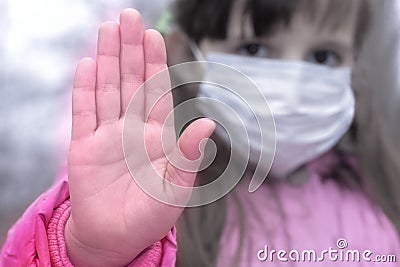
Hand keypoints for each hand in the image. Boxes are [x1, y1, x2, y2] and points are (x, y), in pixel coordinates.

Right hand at [65, 9, 214, 266]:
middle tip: (128, 17)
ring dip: (107, 60)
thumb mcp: (177, 188)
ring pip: (107, 89)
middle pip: (131, 81)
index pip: (157, 92)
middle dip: (130, 50)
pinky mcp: (83, 148)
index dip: (155, 63)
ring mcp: (106, 136)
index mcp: (158, 136)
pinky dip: (84, 90)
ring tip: (107, 31)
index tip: (154, 35)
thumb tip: (208, 124)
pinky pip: (83, 113)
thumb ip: (189, 155)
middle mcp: (132, 129)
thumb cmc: (151, 216)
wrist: (116, 239)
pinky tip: (88, 65)